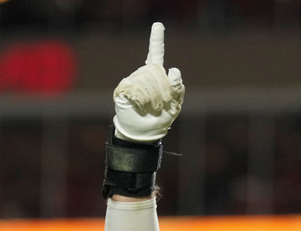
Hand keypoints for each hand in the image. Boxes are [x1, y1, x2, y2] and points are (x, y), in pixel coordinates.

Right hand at [113, 22, 183, 142]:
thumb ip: (177, 88)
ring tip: (151, 108)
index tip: (158, 25)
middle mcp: (144, 74)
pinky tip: (141, 107)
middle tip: (160, 106)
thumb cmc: (160, 119)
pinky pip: (136, 88)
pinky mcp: (124, 89)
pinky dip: (143, 100)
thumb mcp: (174, 105)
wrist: (143, 134)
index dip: (156, 40)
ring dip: (153, 98)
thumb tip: (173, 69)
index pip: (156, 54)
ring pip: (147, 80)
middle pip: (157, 72)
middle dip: (163, 91)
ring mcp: (132, 80)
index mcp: (158, 76)